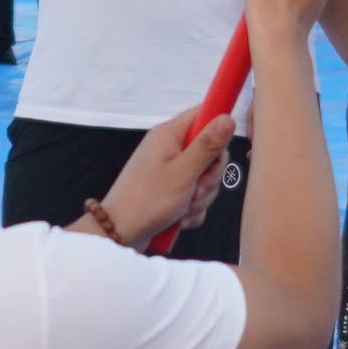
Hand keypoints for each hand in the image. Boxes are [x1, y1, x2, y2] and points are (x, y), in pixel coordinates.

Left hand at [101, 101, 239, 246]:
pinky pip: (196, 195)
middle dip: (209, 176)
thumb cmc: (146, 201)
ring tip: (183, 207)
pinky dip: (192, 209)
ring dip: (201, 197)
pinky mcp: (171, 190)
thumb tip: (228, 117)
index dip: (218, 128)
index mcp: (169, 135)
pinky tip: (179, 218)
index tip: (218, 151)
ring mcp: (170, 170)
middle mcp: (169, 149)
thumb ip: (208, 145)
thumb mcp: (183, 172)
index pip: (203, 114)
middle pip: (210, 151)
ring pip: (205, 177)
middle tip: (196, 189)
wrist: (119, 234)